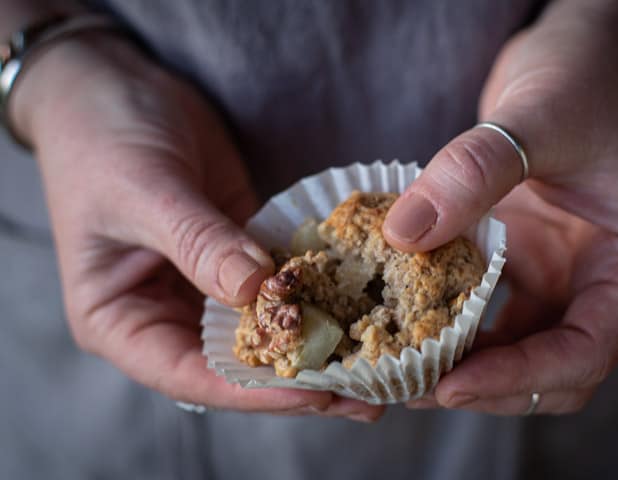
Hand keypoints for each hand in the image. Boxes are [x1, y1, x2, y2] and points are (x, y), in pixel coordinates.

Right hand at [13, 34, 381, 420]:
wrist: (115, 88)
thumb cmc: (101, 140)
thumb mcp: (142, 190)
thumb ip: (198, 241)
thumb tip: (259, 289)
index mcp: (120, 322)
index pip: (190, 375)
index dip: (254, 391)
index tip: (315, 391)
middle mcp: (166, 315)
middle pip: (237, 364)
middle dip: (299, 379)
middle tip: (368, 392)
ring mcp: (206, 285)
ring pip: (265, 330)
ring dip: (317, 342)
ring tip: (379, 358)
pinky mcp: (239, 254)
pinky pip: (279, 282)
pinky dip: (316, 293)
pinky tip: (361, 303)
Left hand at [384, 3, 617, 413]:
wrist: (588, 50)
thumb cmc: (587, 76)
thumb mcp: (537, 117)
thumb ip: (474, 173)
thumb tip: (404, 234)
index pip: (588, 350)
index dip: (523, 379)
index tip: (454, 385)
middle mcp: (598, 279)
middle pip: (551, 369)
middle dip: (485, 386)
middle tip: (411, 389)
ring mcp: (559, 272)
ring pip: (515, 348)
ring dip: (461, 364)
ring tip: (399, 369)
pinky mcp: (522, 258)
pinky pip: (486, 309)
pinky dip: (448, 323)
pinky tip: (404, 320)